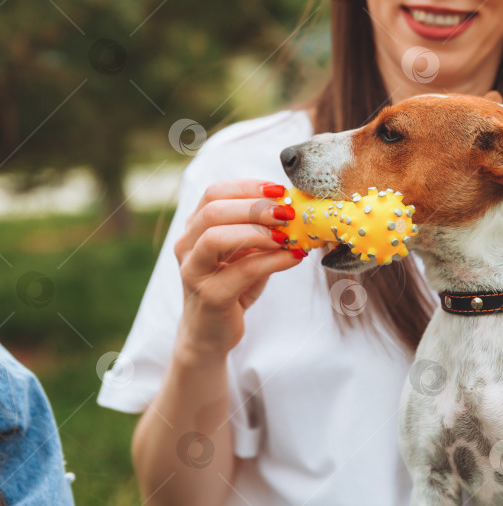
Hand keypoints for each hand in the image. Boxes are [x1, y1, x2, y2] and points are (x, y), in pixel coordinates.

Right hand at [173, 179, 303, 357]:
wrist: (210, 334)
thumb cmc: (231, 288)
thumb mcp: (246, 254)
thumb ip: (262, 232)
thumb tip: (295, 210)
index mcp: (194, 228)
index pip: (214, 193)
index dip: (248, 187)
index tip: (279, 190)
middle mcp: (187, 246)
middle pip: (213, 210)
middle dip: (255, 207)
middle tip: (287, 212)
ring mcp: (193, 271)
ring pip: (216, 237)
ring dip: (258, 231)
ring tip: (287, 235)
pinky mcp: (209, 296)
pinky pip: (242, 271)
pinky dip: (273, 261)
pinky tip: (294, 257)